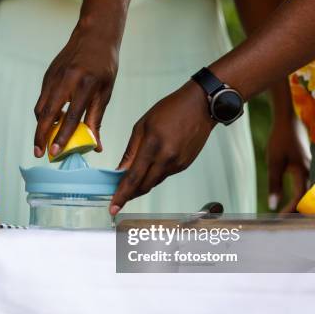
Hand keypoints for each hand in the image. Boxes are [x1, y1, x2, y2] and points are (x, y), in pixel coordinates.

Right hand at [33, 22, 118, 157]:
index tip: (55, 153)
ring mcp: (53, 76)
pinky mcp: (47, 75)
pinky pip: (42, 99)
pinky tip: (49, 123)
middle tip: (38, 153)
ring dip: (40, 127)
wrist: (94, 34)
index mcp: (85, 84)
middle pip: (47, 114)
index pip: (71, 116)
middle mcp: (66, 80)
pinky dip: (44, 114)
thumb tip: (95, 147)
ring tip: (43, 143)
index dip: (62, 136)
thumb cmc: (104, 66)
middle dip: (40, 136)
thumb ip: (96, 120)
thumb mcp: (105, 92)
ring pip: (41, 107)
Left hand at [110, 82, 215, 214]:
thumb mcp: (142, 125)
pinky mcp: (184, 165)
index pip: (133, 178)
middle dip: (130, 194)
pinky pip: (164, 175)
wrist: (201, 106)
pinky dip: (154, 175)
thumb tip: (120, 170)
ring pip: (154, 182)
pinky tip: (150, 167)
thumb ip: (131, 150)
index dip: (122, 195)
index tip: (113, 207)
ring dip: (141, 185)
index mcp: (153, 146)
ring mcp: (177, 164)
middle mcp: (167, 158)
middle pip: (144, 186)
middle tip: (118, 197)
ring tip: (131, 182)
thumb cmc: (171, 110)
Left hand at [267, 116, 308, 211]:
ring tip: (286, 214)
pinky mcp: (305, 167)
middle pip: (308, 199)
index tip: (279, 218)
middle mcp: (309, 172)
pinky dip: (300, 197)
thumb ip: (273, 184)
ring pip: (308, 193)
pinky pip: (306, 186)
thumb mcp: (273, 162)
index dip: (291, 210)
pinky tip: (290, 201)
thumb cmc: (280, 140)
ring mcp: (309, 169)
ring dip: (299, 205)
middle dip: (298, 212)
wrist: (288, 121)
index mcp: (303, 172)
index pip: (300, 198)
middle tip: (285, 221)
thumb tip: (272, 205)